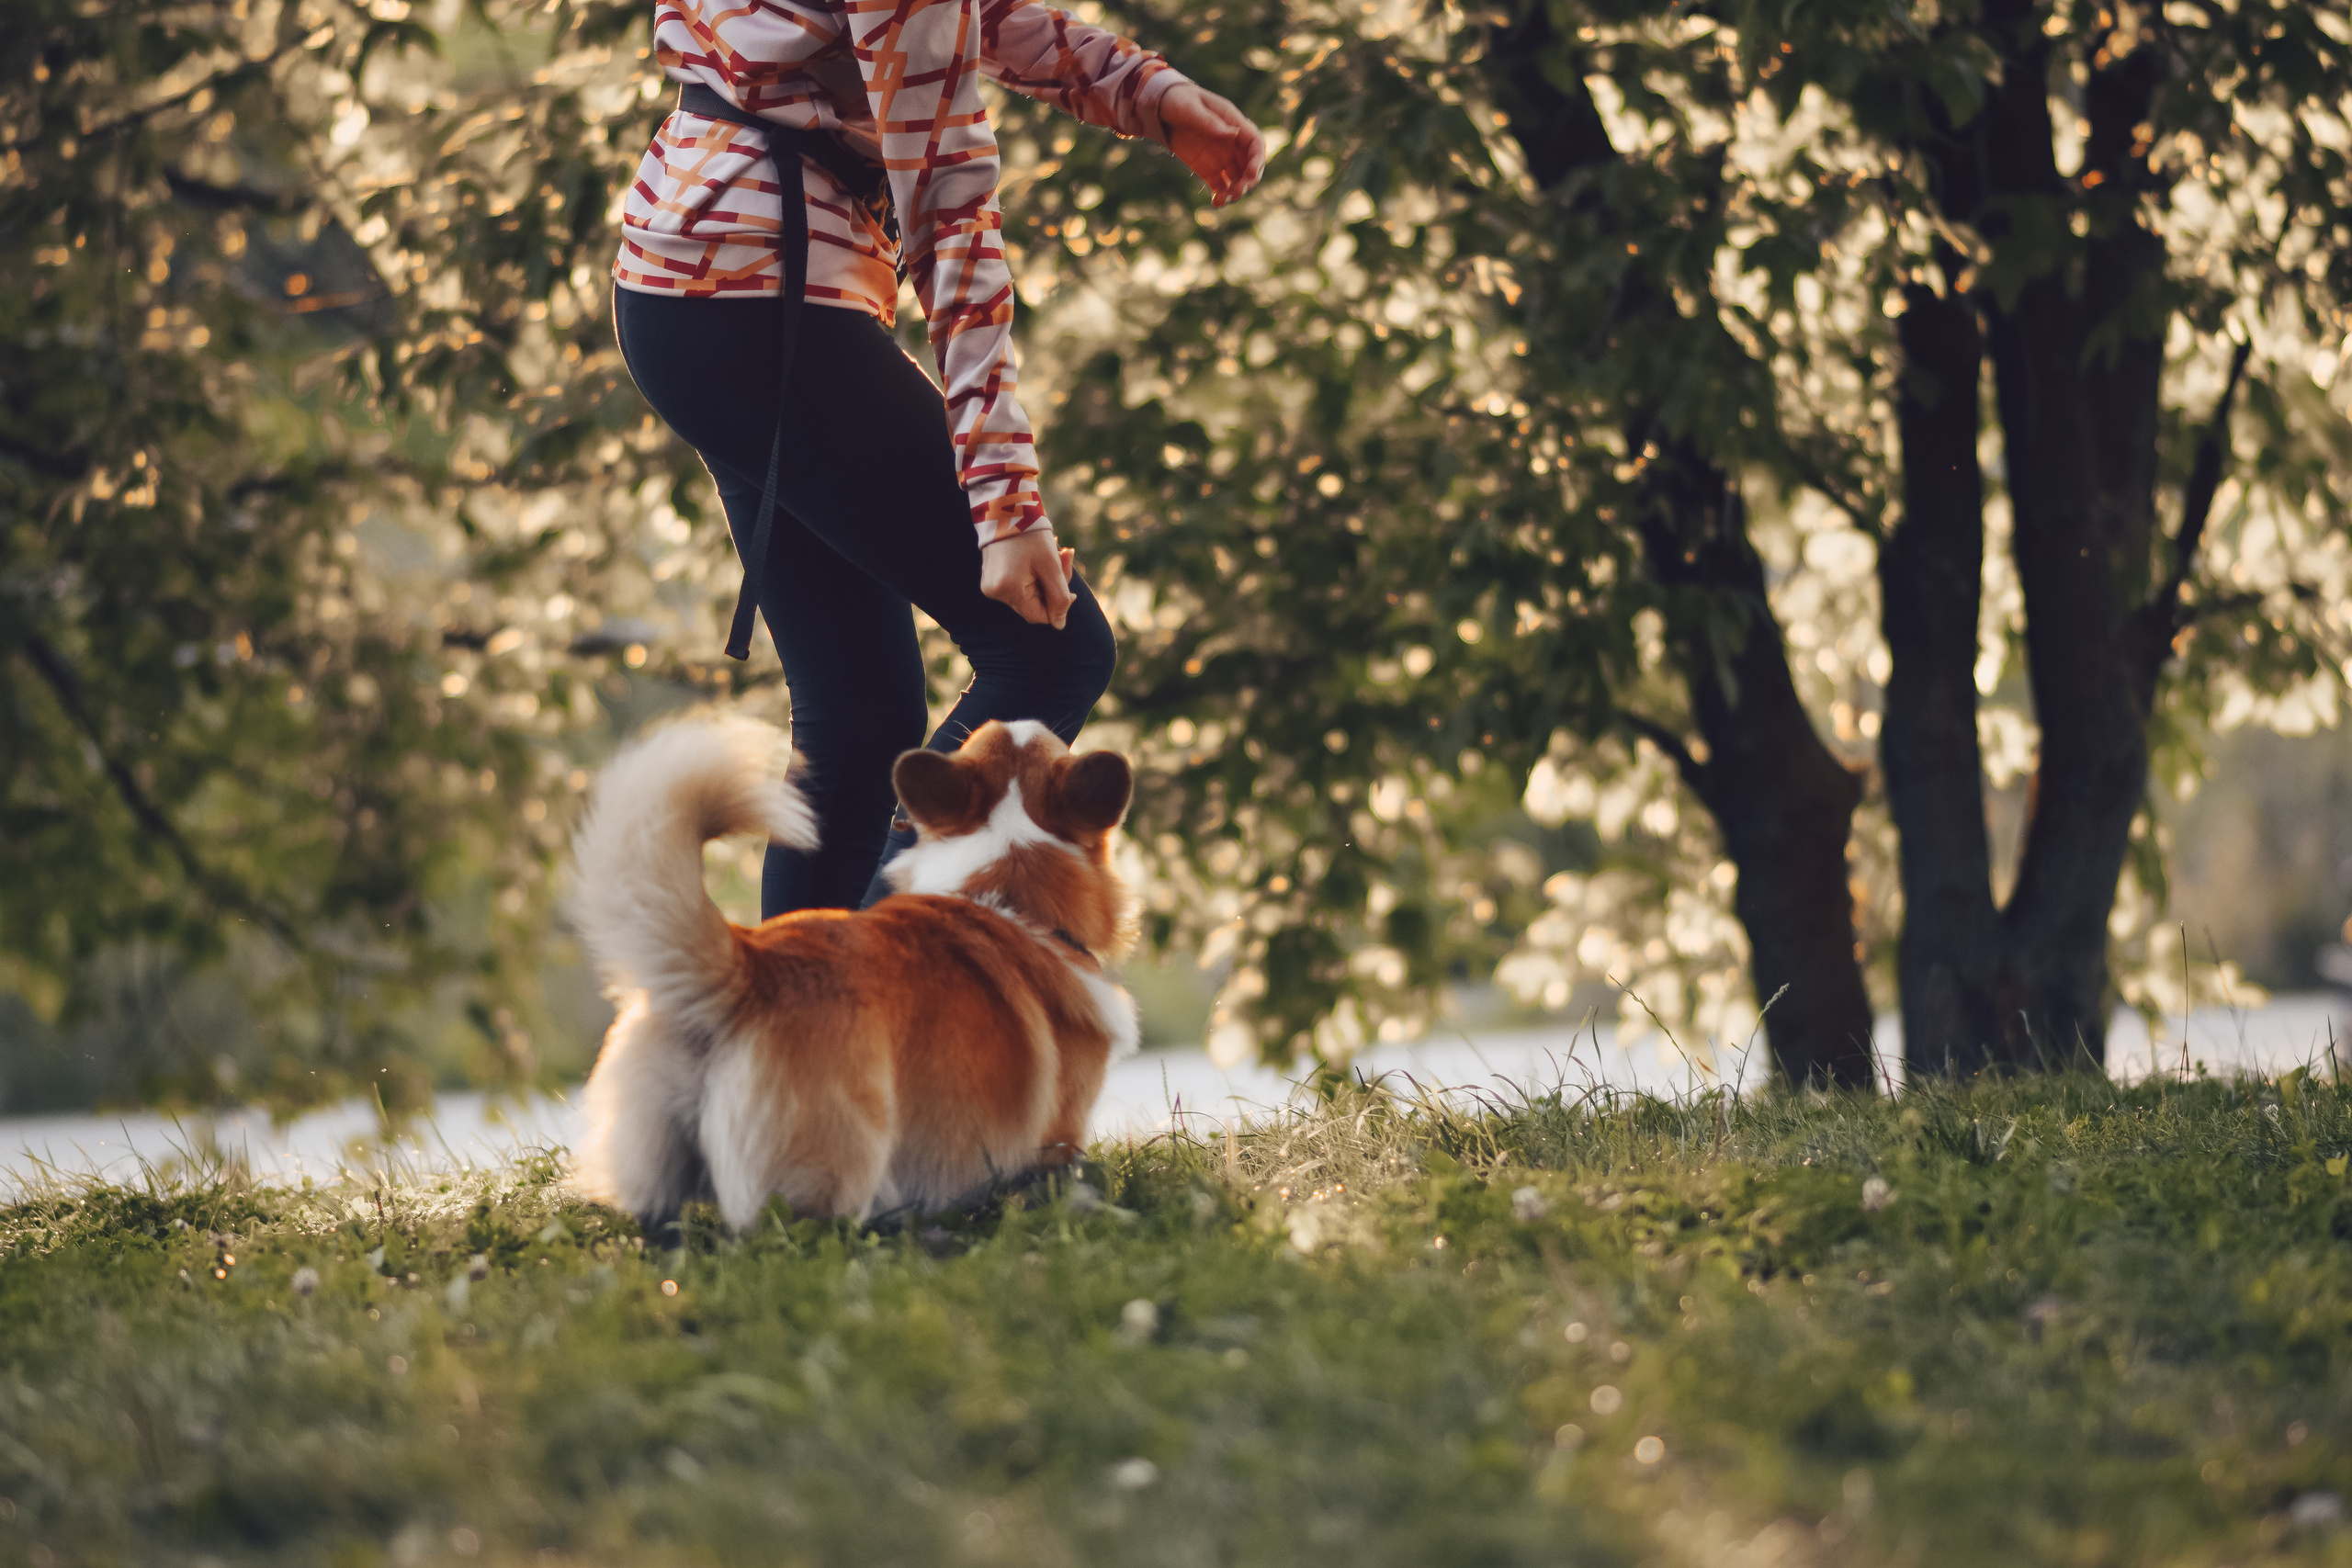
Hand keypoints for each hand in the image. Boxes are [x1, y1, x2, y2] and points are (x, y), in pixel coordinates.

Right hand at [981, 530, 1077, 627]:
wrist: (1006, 507)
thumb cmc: (1031, 534)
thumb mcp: (1052, 565)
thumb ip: (1059, 597)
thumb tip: (1059, 625)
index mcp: (1008, 589)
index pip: (1040, 616)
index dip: (1058, 603)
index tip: (1067, 582)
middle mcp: (995, 592)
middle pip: (1034, 605)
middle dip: (1052, 586)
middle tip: (1064, 557)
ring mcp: (990, 586)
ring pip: (1027, 595)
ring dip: (1044, 578)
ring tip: (1051, 553)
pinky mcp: (991, 579)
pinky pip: (1018, 587)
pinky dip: (1032, 575)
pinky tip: (1036, 556)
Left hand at [1159, 83, 1266, 206]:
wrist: (1158, 108)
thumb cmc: (1176, 100)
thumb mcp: (1189, 107)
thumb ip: (1209, 121)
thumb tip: (1233, 134)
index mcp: (1232, 121)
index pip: (1254, 143)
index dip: (1257, 160)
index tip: (1251, 175)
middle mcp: (1231, 141)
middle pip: (1250, 164)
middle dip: (1248, 180)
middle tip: (1237, 192)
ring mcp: (1220, 156)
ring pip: (1237, 177)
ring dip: (1235, 190)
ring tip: (1224, 199)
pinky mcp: (1208, 168)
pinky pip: (1220, 185)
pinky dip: (1221, 195)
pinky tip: (1216, 202)